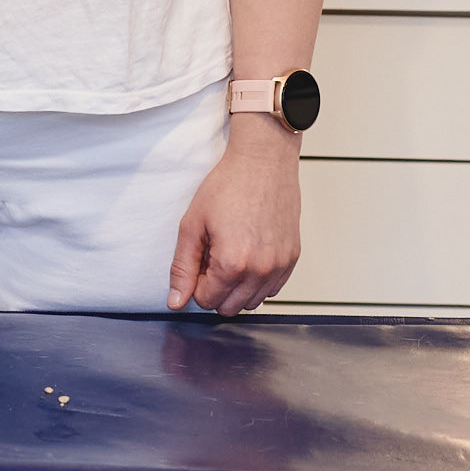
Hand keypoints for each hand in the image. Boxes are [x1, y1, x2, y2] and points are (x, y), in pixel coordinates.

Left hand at [167, 118, 302, 314]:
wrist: (263, 163)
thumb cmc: (227, 187)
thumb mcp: (192, 225)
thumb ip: (182, 267)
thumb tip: (176, 302)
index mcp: (232, 264)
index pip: (206, 301)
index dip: (196, 282)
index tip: (199, 258)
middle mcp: (260, 271)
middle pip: (229, 308)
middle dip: (215, 289)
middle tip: (212, 256)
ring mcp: (280, 267)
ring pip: (252, 302)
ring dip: (237, 287)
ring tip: (231, 253)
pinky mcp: (293, 259)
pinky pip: (272, 289)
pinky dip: (258, 281)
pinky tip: (249, 254)